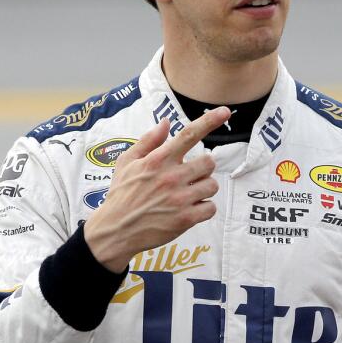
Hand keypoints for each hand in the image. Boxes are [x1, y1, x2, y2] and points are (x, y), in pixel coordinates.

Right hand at [83, 108, 231, 272]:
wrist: (115, 230)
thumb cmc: (122, 194)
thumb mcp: (126, 162)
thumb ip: (147, 141)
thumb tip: (166, 122)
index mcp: (158, 160)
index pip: (188, 135)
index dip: (210, 121)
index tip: (226, 112)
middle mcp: (171, 177)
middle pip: (209, 162)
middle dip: (203, 168)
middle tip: (188, 176)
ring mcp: (179, 199)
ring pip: (212, 185)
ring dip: (204, 188)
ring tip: (187, 194)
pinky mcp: (185, 219)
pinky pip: (211, 207)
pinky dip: (204, 208)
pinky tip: (190, 209)